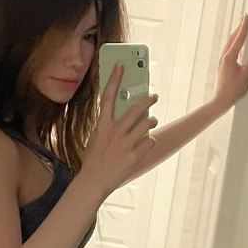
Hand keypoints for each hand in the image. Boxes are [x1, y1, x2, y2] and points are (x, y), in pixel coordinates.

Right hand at [82, 64, 158, 196]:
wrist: (94, 182)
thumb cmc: (94, 158)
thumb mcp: (97, 137)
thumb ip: (110, 125)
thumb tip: (126, 112)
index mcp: (102, 125)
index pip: (108, 96)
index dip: (115, 79)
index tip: (121, 65)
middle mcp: (115, 132)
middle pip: (136, 108)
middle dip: (148, 99)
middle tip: (154, 96)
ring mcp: (126, 144)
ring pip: (147, 124)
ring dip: (151, 120)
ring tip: (151, 120)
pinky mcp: (135, 156)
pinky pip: (150, 141)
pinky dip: (150, 141)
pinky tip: (146, 143)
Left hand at [215, 13, 247, 110]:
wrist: (221, 100)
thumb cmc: (233, 90)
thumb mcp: (247, 75)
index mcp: (229, 57)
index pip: (239, 38)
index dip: (244, 27)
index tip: (247, 17)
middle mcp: (225, 57)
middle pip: (232, 38)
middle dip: (239, 28)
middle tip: (244, 18)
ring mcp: (223, 61)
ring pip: (230, 43)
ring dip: (236, 35)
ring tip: (242, 28)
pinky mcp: (224, 65)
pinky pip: (229, 50)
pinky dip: (234, 43)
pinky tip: (238, 45)